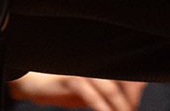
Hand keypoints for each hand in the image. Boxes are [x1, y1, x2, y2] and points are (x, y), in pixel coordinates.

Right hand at [8, 73, 145, 110]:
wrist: (30, 82)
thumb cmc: (62, 86)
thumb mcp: (87, 90)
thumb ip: (105, 93)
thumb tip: (130, 99)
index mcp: (100, 64)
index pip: (126, 73)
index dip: (136, 88)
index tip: (138, 101)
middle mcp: (95, 63)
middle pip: (122, 81)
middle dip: (130, 100)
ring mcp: (83, 69)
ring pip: (110, 89)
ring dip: (119, 106)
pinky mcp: (71, 78)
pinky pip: (91, 94)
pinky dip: (102, 107)